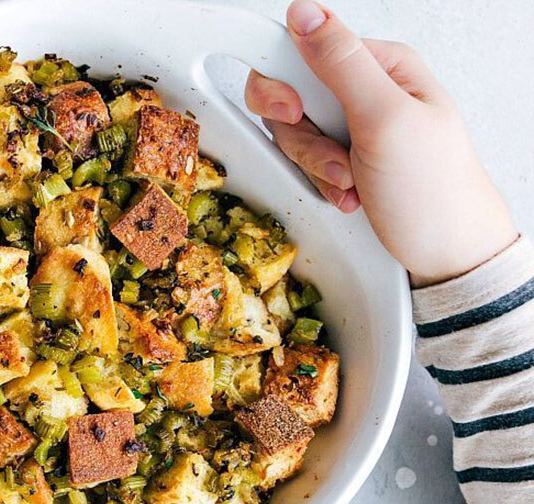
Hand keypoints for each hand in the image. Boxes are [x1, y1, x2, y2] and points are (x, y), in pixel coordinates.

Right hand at [245, 0, 517, 285]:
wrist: (445, 254)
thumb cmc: (434, 191)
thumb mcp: (386, 118)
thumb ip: (341, 63)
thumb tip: (305, 14)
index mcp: (381, 65)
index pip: (304, 46)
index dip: (284, 80)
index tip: (292, 110)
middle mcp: (364, 91)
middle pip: (288, 95)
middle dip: (302, 136)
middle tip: (335, 154)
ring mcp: (350, 128)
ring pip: (292, 135)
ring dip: (315, 166)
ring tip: (352, 180)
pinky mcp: (341, 160)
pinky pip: (301, 164)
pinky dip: (319, 183)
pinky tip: (351, 192)